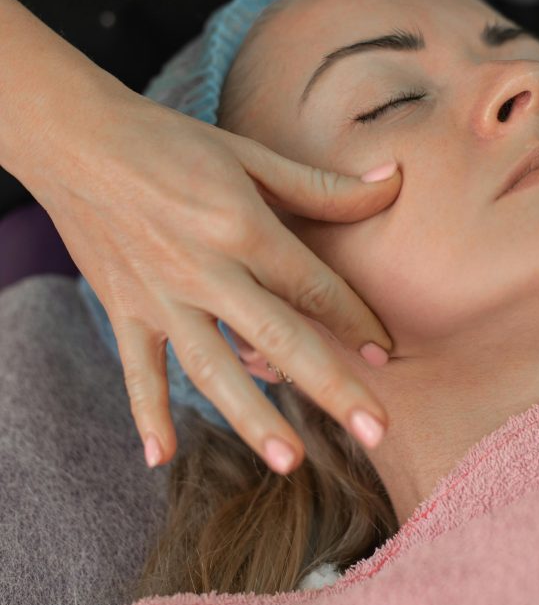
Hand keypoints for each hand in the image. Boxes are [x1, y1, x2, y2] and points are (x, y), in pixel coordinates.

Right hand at [40, 86, 401, 473]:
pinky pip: (136, 370)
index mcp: (241, 227)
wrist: (79, 141)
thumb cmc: (170, 143)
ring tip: (290, 463)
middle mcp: (204, 269)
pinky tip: (161, 458)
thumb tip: (393, 182)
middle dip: (330, 387)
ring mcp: (160, 296)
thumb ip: (321, 185)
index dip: (355, 320)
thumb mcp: (249, 154)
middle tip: (377, 434)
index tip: (387, 354)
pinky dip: (145, 413)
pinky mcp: (124, 309)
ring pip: (211, 367)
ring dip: (251, 416)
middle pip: (278, 337)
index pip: (312, 284)